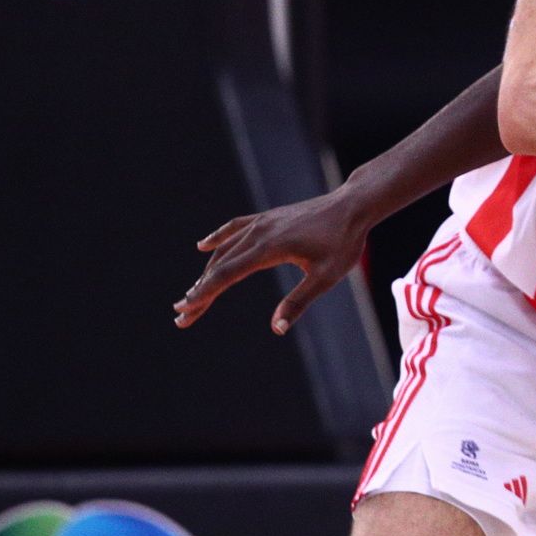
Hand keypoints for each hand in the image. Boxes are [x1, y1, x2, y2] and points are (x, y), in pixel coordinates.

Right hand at [172, 187, 375, 333]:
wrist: (354, 206)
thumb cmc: (343, 242)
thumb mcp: (326, 277)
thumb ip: (299, 302)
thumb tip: (276, 329)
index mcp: (269, 248)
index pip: (227, 274)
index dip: (204, 294)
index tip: (184, 310)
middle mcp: (259, 232)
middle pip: (220, 265)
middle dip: (200, 291)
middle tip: (181, 316)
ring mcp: (262, 222)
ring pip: (226, 249)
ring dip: (207, 272)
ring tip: (194, 293)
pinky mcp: (269, 218)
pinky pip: (236, 228)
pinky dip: (218, 238)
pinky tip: (203, 246)